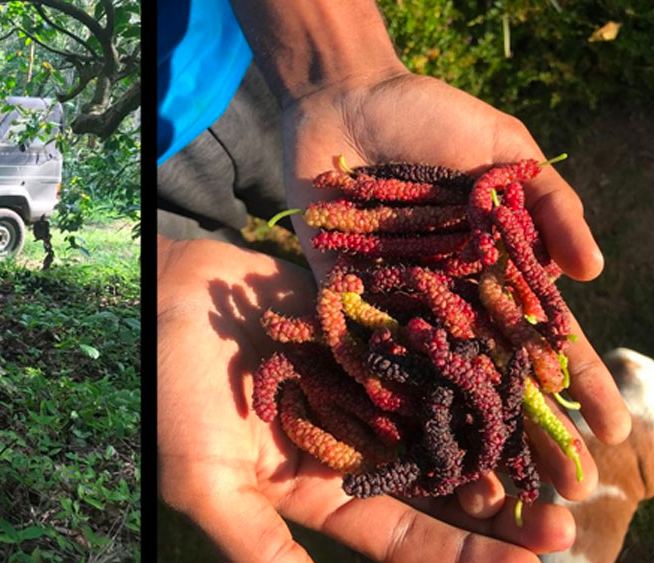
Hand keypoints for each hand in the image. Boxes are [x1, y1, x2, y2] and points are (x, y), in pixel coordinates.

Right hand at [157, 235, 575, 561]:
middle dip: (496, 503)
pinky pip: (426, 349)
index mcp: (316, 487)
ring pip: (445, 416)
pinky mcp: (366, 329)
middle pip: (438, 479)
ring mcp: (362, 382)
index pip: (401, 535)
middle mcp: (350, 440)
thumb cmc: (170, 393)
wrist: (157, 295)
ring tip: (551, 456)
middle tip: (563, 520)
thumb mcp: (207, 483)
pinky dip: (470, 363)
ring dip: (496, 437)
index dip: (461, 555)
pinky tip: (514, 373)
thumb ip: (260, 547)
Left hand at [280, 70, 630, 469]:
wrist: (344, 103)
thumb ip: (551, 206)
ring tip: (491, 490)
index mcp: (495, 269)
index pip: (545, 336)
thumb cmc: (432, 118)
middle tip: (561, 491)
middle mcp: (449, 297)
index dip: (579, 381)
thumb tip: (593, 274)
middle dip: (528, 428)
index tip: (611, 430)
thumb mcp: (504, 150)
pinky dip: (384, 397)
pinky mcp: (340, 301)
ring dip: (463, 432)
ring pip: (436, 379)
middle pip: (494, 372)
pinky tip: (408, 445)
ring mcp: (396, 305)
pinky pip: (363, 354)